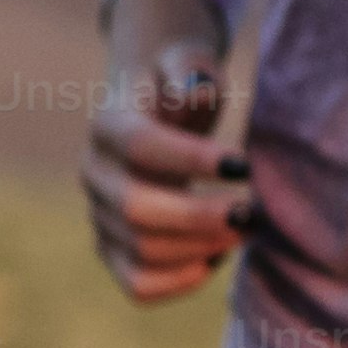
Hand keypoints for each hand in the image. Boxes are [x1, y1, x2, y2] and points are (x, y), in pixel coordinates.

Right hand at [84, 0, 250, 302]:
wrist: (157, 113)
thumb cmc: (183, 89)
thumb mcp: (188, 62)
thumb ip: (189, 69)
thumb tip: (194, 92)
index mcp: (108, 125)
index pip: (140, 146)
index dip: (190, 160)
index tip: (245, 164)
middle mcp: (95, 174)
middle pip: (135, 208)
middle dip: (199, 216)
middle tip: (252, 212)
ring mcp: (100, 217)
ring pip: (141, 250)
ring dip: (200, 248)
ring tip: (247, 230)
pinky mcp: (114, 251)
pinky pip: (139, 284)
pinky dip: (181, 280)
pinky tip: (218, 256)